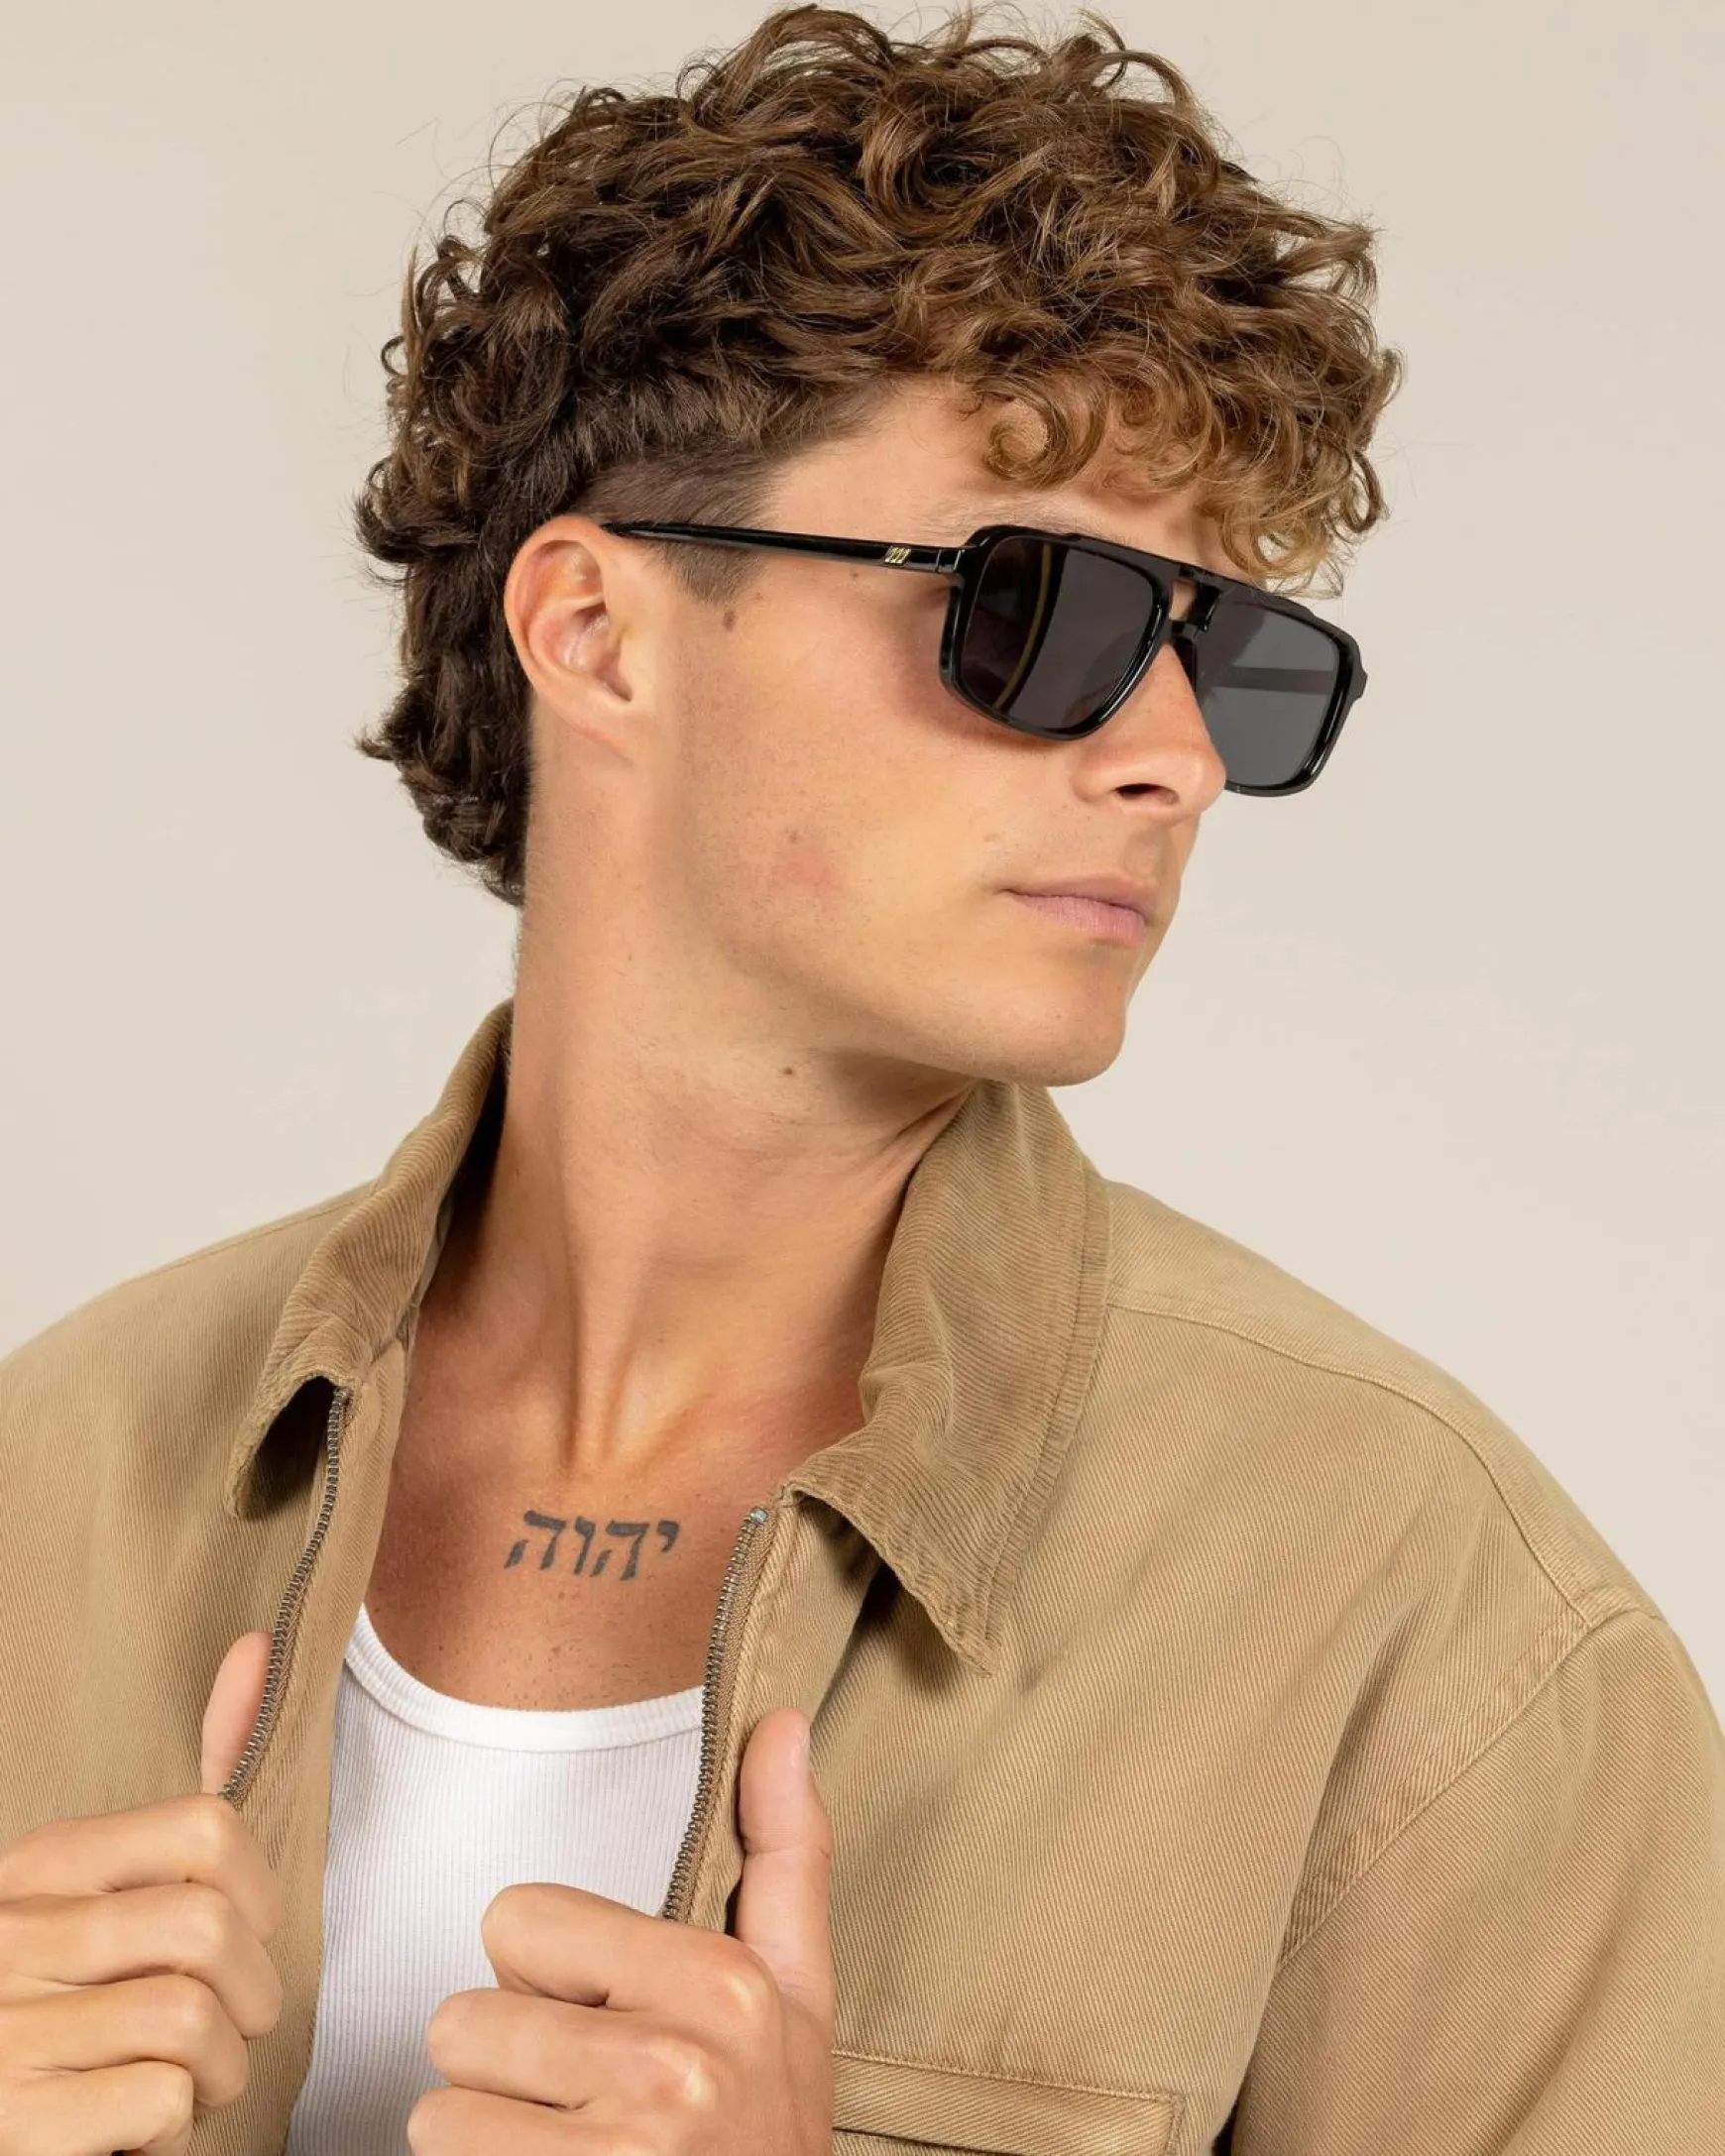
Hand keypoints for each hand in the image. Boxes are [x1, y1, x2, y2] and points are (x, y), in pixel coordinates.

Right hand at [0, 1631, 285, 2155]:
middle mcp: (7, 1936)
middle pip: (209, 1929)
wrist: (13, 2126)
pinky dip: (174, 2124)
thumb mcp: (125, 1886)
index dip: (260, 1895)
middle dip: (250, 1996)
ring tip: (183, 2079)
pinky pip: (160, 2099)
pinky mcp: (16, 2123)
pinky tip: (135, 2125)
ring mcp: (2, 2033)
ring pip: (191, 2019)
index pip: (207, 1830)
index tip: (244, 1936)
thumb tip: (259, 1645)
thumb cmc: (86, 2007)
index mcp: (40, 1868)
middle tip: (225, 2028)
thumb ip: (200, 1778)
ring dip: (218, 2069)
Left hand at [408, 1706, 833, 2153]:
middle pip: (464, 2016)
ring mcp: (615, 2155)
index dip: (549, 1980)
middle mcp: (672, 2067)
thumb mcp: (798, 2003)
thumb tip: (783, 1721)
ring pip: (437, 2110)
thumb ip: (786, 1856)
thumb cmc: (766, 2141)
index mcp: (724, 1985)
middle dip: (506, 2071)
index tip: (606, 2027)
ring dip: (481, 2144)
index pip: (517, 1918)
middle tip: (579, 2114)